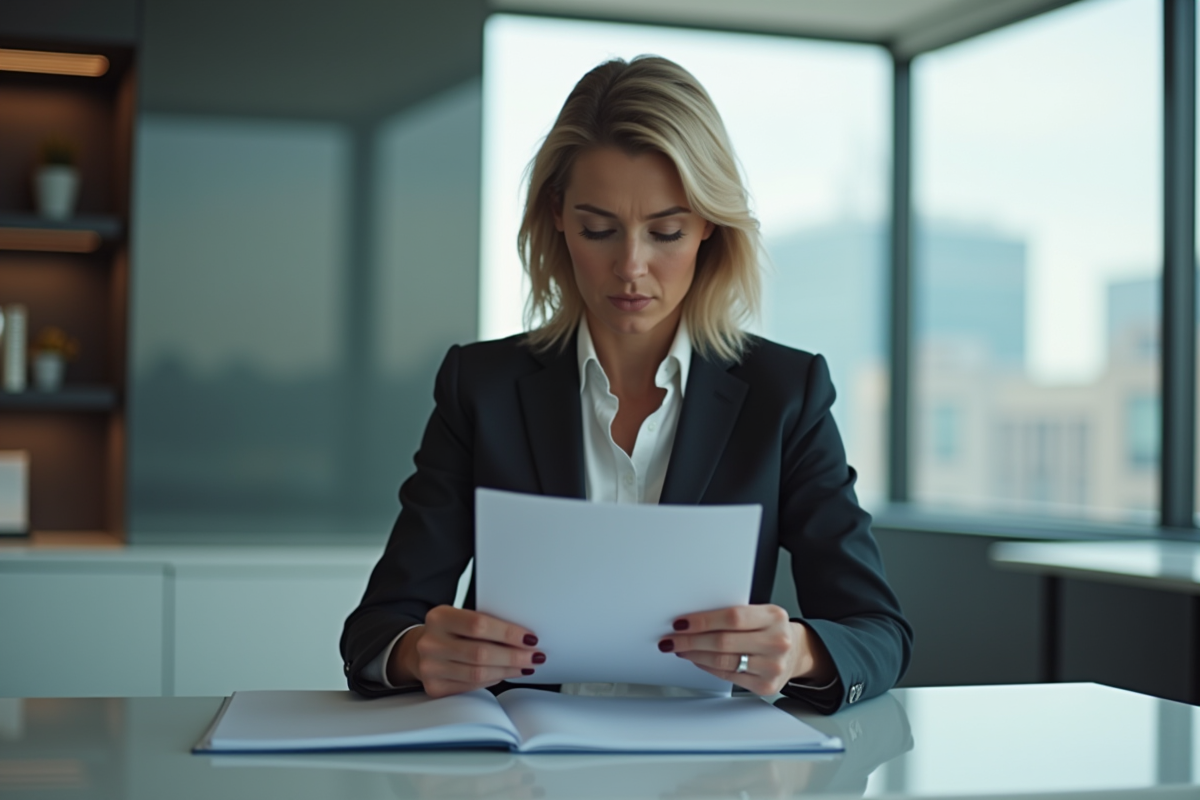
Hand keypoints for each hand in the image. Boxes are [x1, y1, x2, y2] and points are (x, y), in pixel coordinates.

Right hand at [389, 605, 544, 697]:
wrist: (419, 649)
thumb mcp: (462, 618)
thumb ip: (486, 624)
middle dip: (513, 656)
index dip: (507, 633)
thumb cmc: (450, 631)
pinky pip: (472, 686)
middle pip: (480, 653)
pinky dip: (493, 679)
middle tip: (534, 656)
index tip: (530, 638)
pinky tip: (505, 673)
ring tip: (525, 666)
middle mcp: (431, 643)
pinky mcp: (434, 688)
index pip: (478, 625)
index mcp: (439, 617)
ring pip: (478, 673)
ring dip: (508, 670)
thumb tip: (524, 637)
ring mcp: (430, 668)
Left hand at [660, 604, 833, 694]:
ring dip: (695, 655)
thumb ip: (734, 615)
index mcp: (774, 617)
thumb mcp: (761, 613)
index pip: (732, 617)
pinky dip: (707, 667)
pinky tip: (698, 660)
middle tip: (672, 639)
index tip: (681, 622)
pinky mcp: (765, 686)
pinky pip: (728, 676)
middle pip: (723, 641)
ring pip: (722, 662)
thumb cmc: (771, 629)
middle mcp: (776, 642)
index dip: (703, 620)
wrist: (796, 652)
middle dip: (691, 640)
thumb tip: (692, 620)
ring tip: (680, 649)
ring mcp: (772, 667)